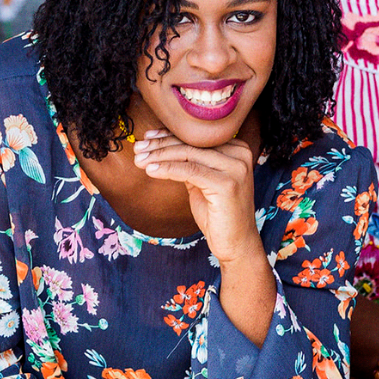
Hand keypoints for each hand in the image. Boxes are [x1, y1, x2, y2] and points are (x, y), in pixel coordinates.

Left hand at [132, 130, 261, 264]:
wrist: (236, 242)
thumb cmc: (218, 213)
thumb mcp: (203, 181)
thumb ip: (190, 163)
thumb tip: (160, 145)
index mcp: (237, 149)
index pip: (197, 137)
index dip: (169, 136)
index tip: (147, 138)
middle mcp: (240, 154)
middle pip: (192, 144)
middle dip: (161, 145)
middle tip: (138, 148)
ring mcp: (236, 168)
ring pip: (189, 155)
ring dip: (159, 156)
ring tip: (140, 160)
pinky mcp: (227, 184)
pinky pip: (190, 171)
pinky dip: (168, 169)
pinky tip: (151, 170)